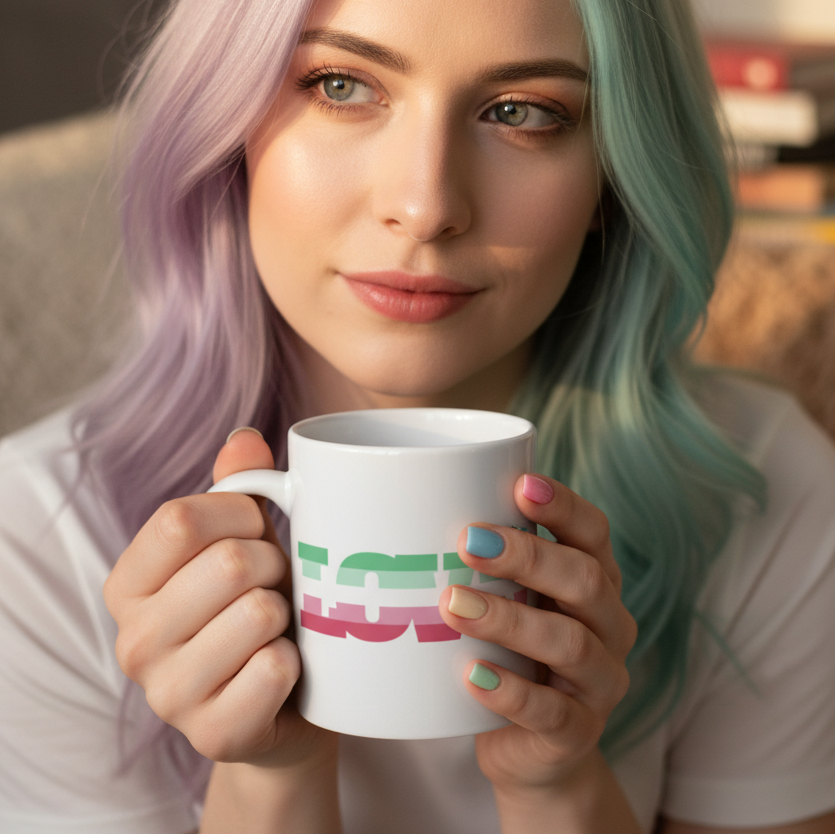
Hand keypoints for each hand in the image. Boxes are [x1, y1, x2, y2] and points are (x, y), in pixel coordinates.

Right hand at [104, 429, 334, 768]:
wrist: (283, 703)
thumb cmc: (258, 606)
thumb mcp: (244, 543)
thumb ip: (238, 490)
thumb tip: (245, 441)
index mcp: (129, 585)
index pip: (180, 520)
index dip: (241, 514)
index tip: (260, 530)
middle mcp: (134, 641)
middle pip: (229, 563)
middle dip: (273, 565)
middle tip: (274, 586)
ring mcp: (168, 695)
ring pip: (258, 614)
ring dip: (286, 614)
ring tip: (277, 628)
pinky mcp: (213, 734)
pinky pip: (276, 668)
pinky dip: (297, 662)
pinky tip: (284, 671)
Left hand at [439, 473, 636, 794]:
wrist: (530, 746)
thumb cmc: (512, 653)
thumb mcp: (509, 601)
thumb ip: (490, 564)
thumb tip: (420, 504)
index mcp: (596, 583)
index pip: (594, 534)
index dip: (564, 507)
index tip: (521, 484)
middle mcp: (610, 627)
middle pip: (586, 581)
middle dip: (528, 557)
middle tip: (468, 542)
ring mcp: (600, 683)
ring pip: (570, 644)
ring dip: (509, 620)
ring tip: (454, 604)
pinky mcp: (578, 734)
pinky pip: (553, 713)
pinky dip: (511, 692)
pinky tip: (473, 676)